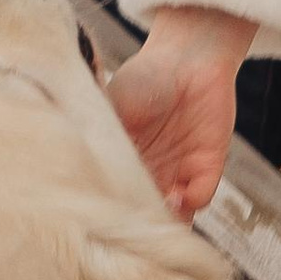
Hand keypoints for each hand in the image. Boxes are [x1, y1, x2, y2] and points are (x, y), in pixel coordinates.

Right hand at [108, 7, 256, 221]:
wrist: (188, 55)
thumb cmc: (144, 78)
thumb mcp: (110, 108)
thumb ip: (98, 139)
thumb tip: (72, 172)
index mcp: (124, 161)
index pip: (119, 198)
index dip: (116, 212)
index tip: (109, 218)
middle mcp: (151, 172)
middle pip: (146, 213)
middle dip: (142, 223)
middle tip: (134, 224)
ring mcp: (179, 172)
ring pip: (175, 214)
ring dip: (168, 219)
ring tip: (158, 210)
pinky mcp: (208, 165)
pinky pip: (201, 195)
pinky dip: (192, 201)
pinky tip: (180, 194)